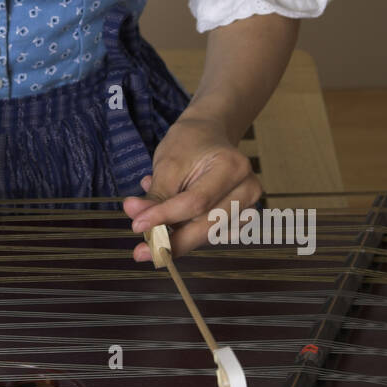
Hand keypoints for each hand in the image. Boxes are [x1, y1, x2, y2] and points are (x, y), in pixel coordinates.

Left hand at [122, 114, 260, 261]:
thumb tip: (138, 223)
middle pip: (206, 226)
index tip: (137, 225)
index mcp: (232, 167)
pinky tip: (172, 212)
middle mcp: (247, 189)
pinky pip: (210, 235)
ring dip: (177, 233)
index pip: (196, 202)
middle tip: (142, 250)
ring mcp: (249, 206)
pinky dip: (187, 230)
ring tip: (154, 212)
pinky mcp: (241, 219)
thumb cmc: (189, 145)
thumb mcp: (167, 164)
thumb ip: (156, 196)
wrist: (209, 136)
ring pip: (207, 235)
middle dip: (171, 240)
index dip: (165, 217)